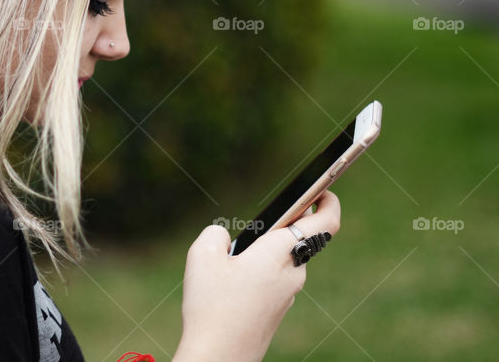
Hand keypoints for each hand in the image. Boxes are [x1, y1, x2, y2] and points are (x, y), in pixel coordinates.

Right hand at [172, 190, 340, 361]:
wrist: (219, 356)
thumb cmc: (212, 306)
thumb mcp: (202, 255)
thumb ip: (217, 233)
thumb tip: (227, 238)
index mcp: (281, 253)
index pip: (325, 222)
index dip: (329, 201)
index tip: (323, 188)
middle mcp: (293, 273)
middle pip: (300, 239)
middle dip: (282, 227)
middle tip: (261, 221)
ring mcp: (288, 294)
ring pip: (285, 261)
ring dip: (267, 252)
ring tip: (233, 257)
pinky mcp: (278, 309)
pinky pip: (275, 279)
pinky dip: (260, 272)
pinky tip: (233, 281)